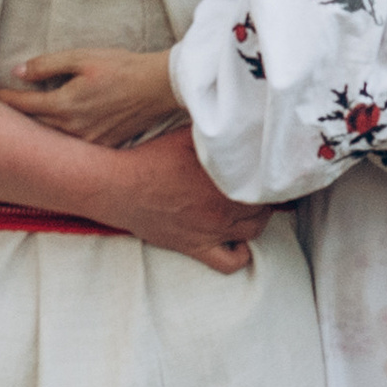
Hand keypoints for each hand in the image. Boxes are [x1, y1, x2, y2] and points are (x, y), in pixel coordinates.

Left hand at [0, 47, 182, 145]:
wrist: (160, 87)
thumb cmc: (122, 67)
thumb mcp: (82, 57)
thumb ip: (47, 65)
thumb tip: (18, 72)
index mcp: (65, 105)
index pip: (23, 105)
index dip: (3, 99)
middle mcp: (73, 129)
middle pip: (33, 126)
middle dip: (15, 118)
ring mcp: (88, 142)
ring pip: (51, 138)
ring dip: (35, 130)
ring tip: (20, 122)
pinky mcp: (102, 146)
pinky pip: (72, 145)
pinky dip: (59, 138)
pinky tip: (54, 131)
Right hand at [103, 127, 273, 275]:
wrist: (118, 187)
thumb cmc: (151, 158)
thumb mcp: (188, 135)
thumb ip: (218, 133)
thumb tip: (240, 124)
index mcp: (225, 178)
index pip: (264, 180)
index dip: (268, 173)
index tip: (267, 168)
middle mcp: (223, 208)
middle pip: (264, 205)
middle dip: (265, 194)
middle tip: (260, 185)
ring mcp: (211, 231)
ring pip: (253, 231)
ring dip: (257, 219)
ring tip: (252, 207)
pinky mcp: (196, 248)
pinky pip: (229, 262)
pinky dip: (241, 255)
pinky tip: (239, 241)